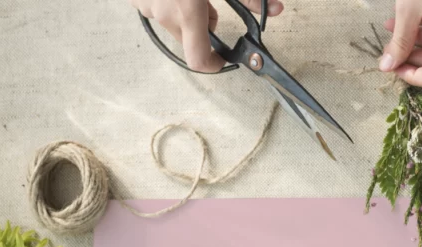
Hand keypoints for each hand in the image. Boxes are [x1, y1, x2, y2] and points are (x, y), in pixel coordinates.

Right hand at [131, 0, 283, 72]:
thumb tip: (277, 9)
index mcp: (187, 13)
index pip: (199, 59)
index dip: (213, 65)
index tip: (222, 59)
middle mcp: (164, 14)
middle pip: (188, 38)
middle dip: (201, 26)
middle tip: (208, 6)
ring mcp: (145, 6)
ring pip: (171, 21)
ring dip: (183, 12)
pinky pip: (154, 7)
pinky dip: (166, 1)